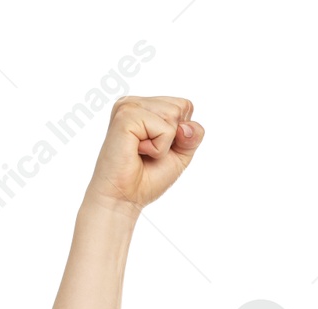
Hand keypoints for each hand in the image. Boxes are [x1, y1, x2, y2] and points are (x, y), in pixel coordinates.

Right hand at [83, 95, 203, 210]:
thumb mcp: (180, 154)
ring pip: (173, 114)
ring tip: (142, 151)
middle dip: (174, 137)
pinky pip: (164, 128)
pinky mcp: (125, 116)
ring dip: (165, 143)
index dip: (182, 133)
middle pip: (181, 107)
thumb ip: (193, 135)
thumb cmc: (148, 177)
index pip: (184, 106)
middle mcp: (135, 102)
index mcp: (145, 106)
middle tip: (149, 151)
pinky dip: (158, 148)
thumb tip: (187, 126)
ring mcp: (128, 106)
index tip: (159, 147)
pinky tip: (137, 151)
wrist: (124, 197)